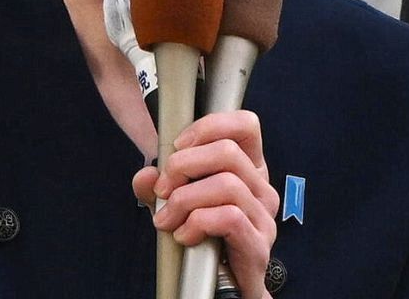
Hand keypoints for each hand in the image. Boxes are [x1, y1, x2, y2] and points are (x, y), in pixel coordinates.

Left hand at [133, 110, 280, 298]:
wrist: (227, 287)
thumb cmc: (207, 239)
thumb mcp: (179, 205)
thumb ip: (160, 188)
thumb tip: (145, 176)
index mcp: (249, 169)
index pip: (246, 125)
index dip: (209, 126)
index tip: (178, 146)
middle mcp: (262, 187)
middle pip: (228, 151)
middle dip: (185, 165)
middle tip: (164, 189)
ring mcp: (264, 215)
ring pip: (226, 184)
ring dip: (185, 200)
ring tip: (167, 219)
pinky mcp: (258, 243)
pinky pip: (229, 217)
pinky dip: (198, 223)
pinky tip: (185, 235)